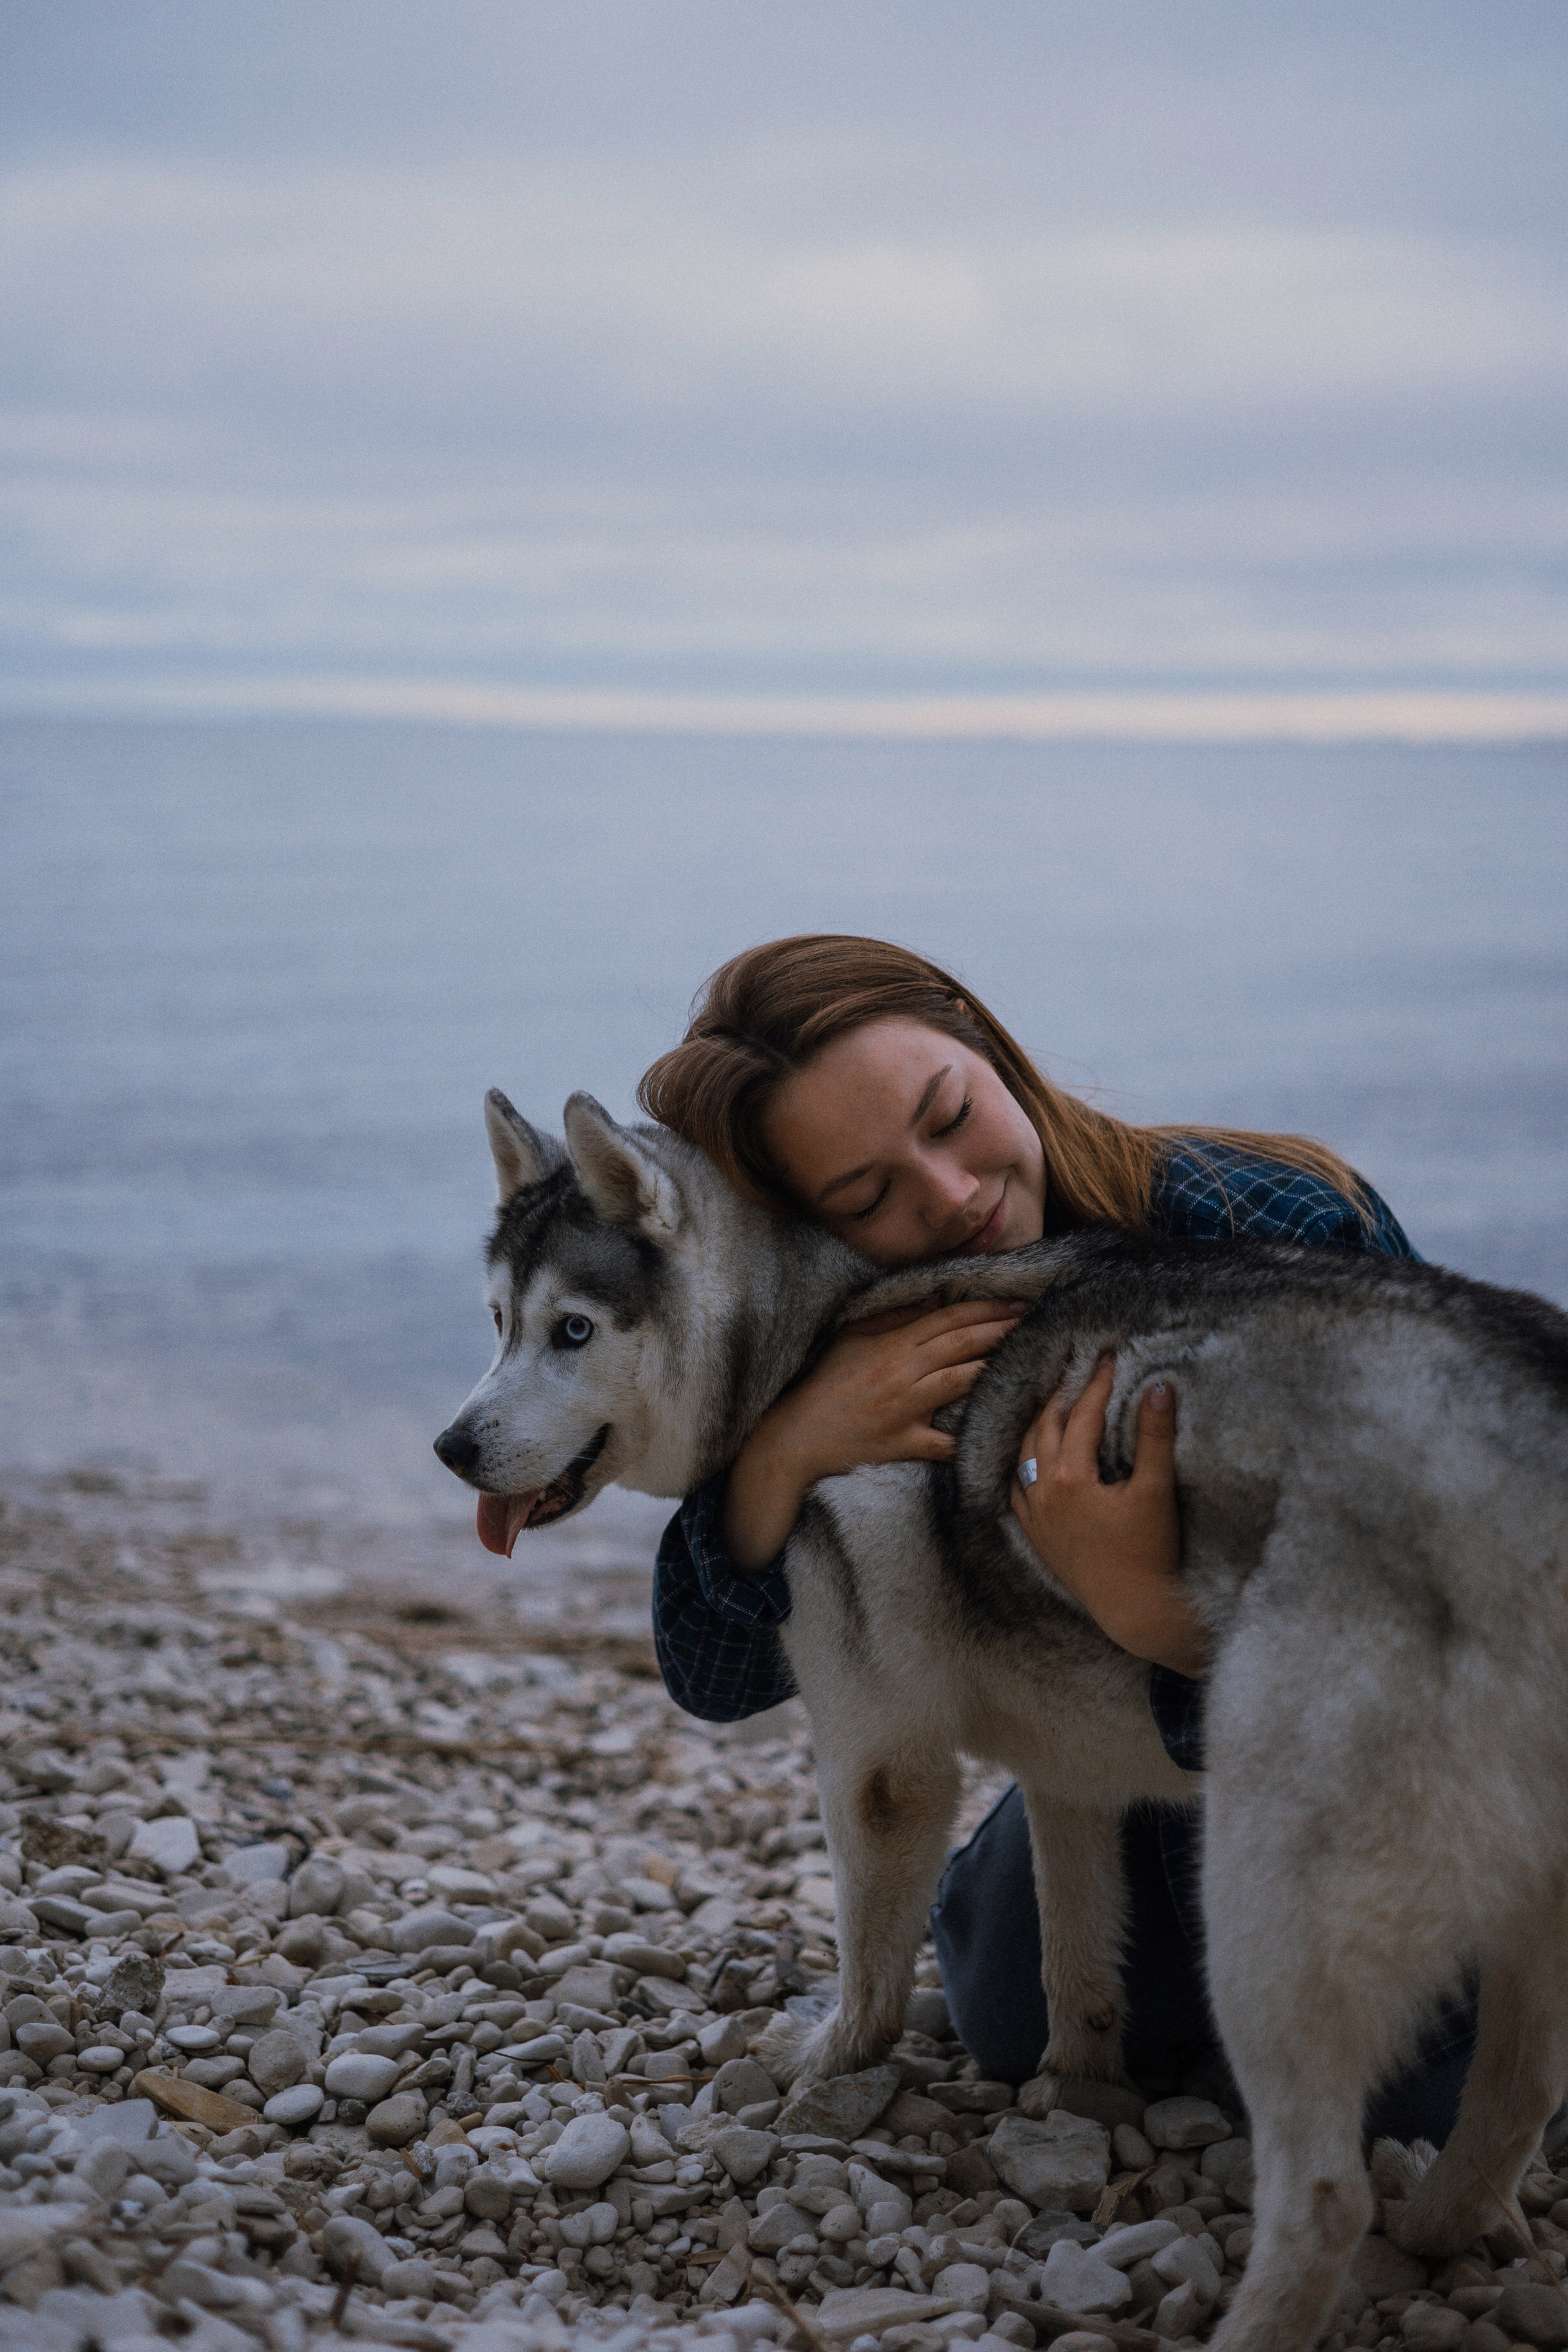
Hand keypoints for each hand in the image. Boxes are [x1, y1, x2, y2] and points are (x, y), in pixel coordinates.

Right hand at [722, 1298, 1026, 1569]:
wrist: (797, 1434)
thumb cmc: (824, 1382)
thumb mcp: (852, 1338)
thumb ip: (894, 1317)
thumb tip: (935, 1300)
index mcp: (891, 1346)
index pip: (946, 1319)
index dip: (984, 1310)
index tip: (1014, 1304)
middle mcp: (903, 1374)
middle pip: (960, 1344)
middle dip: (999, 1330)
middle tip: (1031, 1321)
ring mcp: (905, 1409)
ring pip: (959, 1382)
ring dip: (993, 1367)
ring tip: (1023, 1356)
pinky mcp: (904, 1443)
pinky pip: (943, 1443)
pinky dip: (968, 1437)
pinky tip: (998, 1430)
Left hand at [1010, 1357, 1206, 1677]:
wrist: (1134, 1610)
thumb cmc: (1150, 1552)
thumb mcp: (1156, 1490)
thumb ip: (1155, 1436)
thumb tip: (1159, 1387)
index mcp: (1070, 1478)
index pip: (1081, 1416)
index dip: (1096, 1384)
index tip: (1107, 1357)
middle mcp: (1043, 1493)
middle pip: (1045, 1428)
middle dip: (1061, 1396)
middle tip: (1078, 1371)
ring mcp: (1035, 1516)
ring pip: (1024, 1456)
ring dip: (1037, 1425)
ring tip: (1053, 1405)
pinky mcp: (1036, 1536)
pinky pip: (1015, 1489)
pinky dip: (1022, 1465)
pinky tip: (1031, 1457)